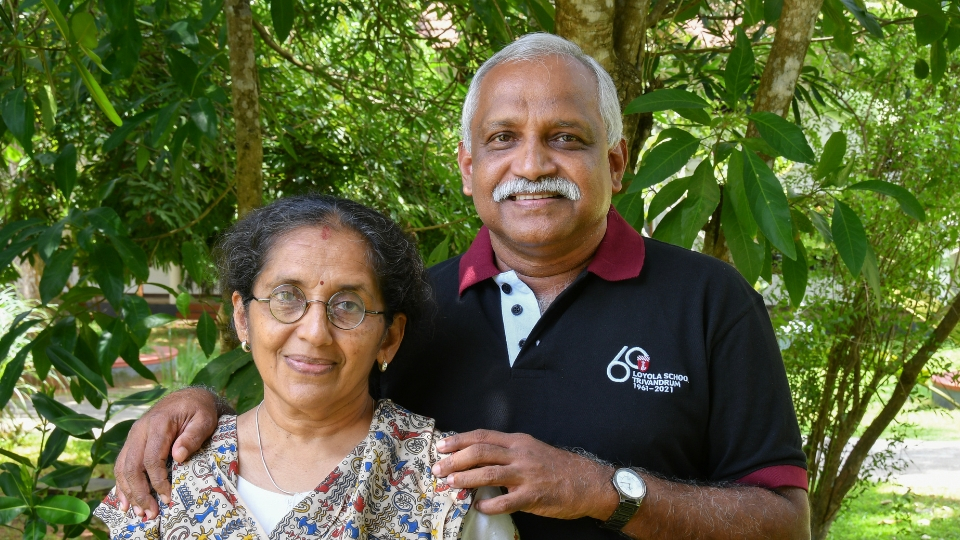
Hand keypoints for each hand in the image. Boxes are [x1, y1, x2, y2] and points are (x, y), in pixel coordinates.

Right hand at [113, 387, 220, 519]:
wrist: (188, 397)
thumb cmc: (199, 410)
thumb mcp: (204, 419)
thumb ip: (192, 436)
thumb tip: (178, 456)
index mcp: (158, 423)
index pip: (151, 458)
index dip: (157, 481)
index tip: (167, 498)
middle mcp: (140, 430)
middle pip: (132, 466)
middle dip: (139, 493)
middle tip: (150, 513)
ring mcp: (134, 436)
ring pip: (122, 468)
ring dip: (128, 493)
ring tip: (138, 513)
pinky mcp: (133, 442)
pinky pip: (122, 465)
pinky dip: (122, 484)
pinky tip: (125, 501)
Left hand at [432, 430, 617, 519]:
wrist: (587, 482)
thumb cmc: (557, 467)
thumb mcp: (531, 450)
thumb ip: (507, 452)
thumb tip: (476, 458)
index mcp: (518, 442)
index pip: (482, 436)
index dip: (459, 440)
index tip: (441, 446)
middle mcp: (520, 454)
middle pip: (481, 452)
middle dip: (456, 460)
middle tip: (438, 468)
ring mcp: (527, 475)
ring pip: (489, 474)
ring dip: (466, 479)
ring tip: (450, 483)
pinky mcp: (534, 496)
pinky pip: (506, 502)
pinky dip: (489, 505)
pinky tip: (479, 507)